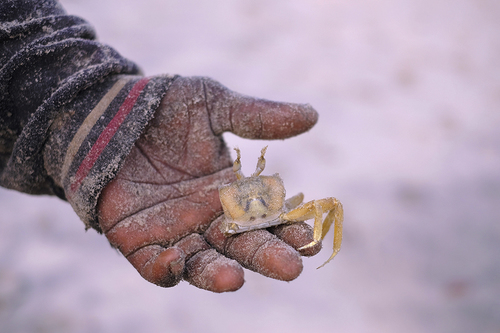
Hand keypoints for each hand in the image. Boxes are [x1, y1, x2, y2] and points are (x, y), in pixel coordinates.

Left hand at [97, 76, 319, 291]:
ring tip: (234, 279)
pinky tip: (176, 261)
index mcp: (231, 190)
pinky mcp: (138, 240)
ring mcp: (175, 231)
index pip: (268, 216)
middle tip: (292, 267)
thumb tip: (313, 115)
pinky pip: (154, 265)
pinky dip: (165, 269)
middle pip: (242, 245)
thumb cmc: (164, 107)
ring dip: (218, 274)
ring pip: (202, 262)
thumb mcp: (214, 104)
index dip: (289, 227)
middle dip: (267, 256)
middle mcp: (208, 217)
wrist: (109, 111)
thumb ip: (258, 116)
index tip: (311, 236)